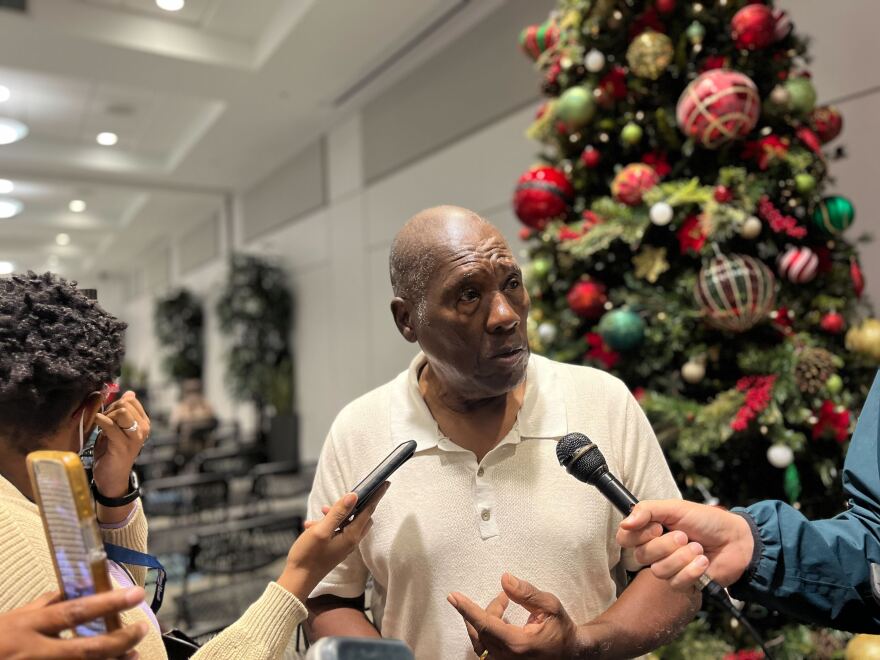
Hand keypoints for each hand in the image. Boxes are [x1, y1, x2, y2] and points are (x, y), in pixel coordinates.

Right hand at [0, 588, 148, 659]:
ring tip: (133, 653)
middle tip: (142, 629)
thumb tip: (81, 587)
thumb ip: (47, 604)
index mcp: (28, 626)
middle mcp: (34, 652)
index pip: (74, 612)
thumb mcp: (14, 618)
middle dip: (120, 639)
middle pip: (86, 649)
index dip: (108, 604)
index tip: (137, 594)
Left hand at [92, 391, 150, 497]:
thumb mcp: (118, 429)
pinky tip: (96, 421)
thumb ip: (123, 412)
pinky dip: (101, 420)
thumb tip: (130, 393)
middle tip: (103, 422)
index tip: (109, 415)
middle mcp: (143, 429)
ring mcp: (134, 438)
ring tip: (101, 427)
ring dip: (106, 416)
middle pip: (125, 404)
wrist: (111, 478)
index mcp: (144, 423)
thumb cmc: (112, 452)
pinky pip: (110, 426)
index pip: (131, 400)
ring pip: (121, 411)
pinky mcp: (122, 446)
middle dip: (110, 409)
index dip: (116, 404)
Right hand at [277, 483, 389, 601]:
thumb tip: (354, 495)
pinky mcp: (335, 548)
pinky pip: (337, 530)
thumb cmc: (308, 556)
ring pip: (348, 522)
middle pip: (362, 516)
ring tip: (321, 511)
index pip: (368, 510)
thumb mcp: (321, 530)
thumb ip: (338, 513)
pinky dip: (329, 523)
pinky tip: (311, 524)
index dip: (376, 495)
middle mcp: (351, 541)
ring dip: (337, 514)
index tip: (385, 482)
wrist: (297, 581)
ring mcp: (344, 546)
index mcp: (351, 536)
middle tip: (344, 496)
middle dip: (354, 504)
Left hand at [448, 573, 579, 659]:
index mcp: (518, 644)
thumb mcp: (550, 605)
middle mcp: (508, 658)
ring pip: (479, 640)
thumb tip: (504, 579)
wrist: (571, 653)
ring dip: (485, 620)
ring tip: (502, 606)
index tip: (453, 597)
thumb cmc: (561, 629)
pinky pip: (484, 648)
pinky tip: (499, 621)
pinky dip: (486, 631)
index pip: (485, 624)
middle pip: (482, 629)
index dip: (467, 609)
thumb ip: (526, 593)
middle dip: (488, 609)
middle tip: (504, 598)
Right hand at [616, 499, 754, 590]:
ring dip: (682, 557)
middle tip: (685, 536)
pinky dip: (692, 570)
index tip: (657, 527)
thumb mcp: (676, 508)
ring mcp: (668, 568)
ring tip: (698, 549)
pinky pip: (676, 582)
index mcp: (650, 530)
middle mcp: (656, 550)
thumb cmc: (707, 521)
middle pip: (641, 555)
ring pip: (659, 570)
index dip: (638, 535)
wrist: (736, 541)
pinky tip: (703, 562)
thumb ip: (648, 510)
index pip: (625, 538)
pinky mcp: (682, 583)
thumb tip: (625, 523)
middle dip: (667, 545)